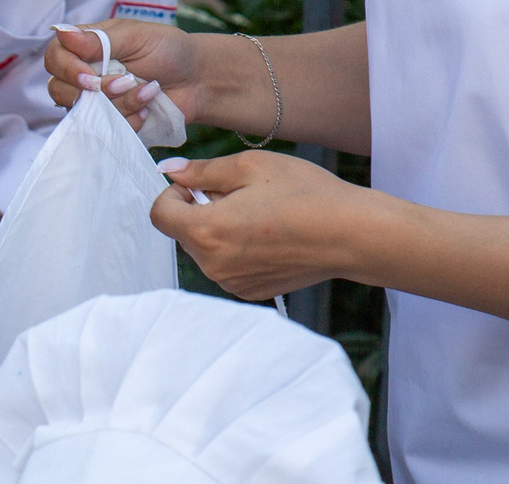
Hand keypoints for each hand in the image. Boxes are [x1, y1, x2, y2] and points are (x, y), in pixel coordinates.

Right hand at [46, 20, 199, 120]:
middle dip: (98, 92)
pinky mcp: (108, 124)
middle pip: (60, 90)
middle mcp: (85, 74)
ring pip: (83, 113)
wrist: (196, 81)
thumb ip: (98, 39)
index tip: (91, 77)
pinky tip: (146, 110)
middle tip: (128, 82)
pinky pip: (103, 131)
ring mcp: (94, 103)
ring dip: (120, 105)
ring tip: (147, 92)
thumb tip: (61, 32)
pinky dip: (128, 122)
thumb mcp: (136, 36)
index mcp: (88, 47)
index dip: (68, 70)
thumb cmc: (168, 51)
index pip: (55, 58)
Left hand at [151, 151, 371, 301]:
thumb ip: (203, 171)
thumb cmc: (305, 195)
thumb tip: (171, 172)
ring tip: (258, 215)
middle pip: (183, 233)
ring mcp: (229, 283)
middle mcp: (211, 265)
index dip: (173, 194)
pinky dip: (236, 249)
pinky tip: (268, 236)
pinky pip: (226, 266)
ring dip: (218, 230)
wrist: (349, 235)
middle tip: (240, 195)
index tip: (198, 185)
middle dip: (200, 211)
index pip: (160, 214)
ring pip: (205, 250)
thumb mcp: (251, 166)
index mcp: (206, 231)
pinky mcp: (247, 292)